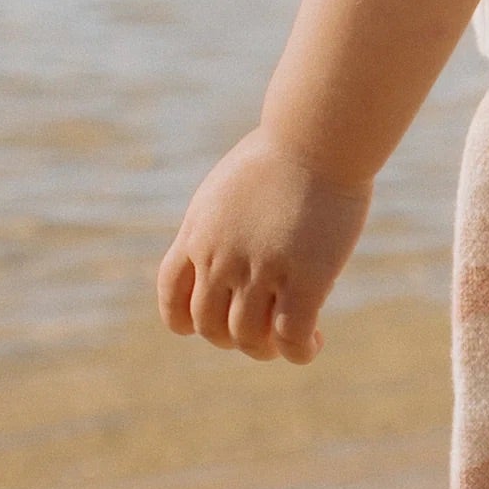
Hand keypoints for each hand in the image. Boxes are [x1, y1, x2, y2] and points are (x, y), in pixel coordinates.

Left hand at [156, 130, 371, 363]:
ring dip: (269, 350)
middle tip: (267, 330)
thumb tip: (233, 235)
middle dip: (236, 340)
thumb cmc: (284, 152)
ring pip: (249, 339)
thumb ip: (222, 220)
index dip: (190, 321)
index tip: (222, 316)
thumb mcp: (232, 186)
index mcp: (199, 234)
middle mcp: (221, 257)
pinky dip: (301, 352)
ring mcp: (260, 270)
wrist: (317, 137)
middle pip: (210, 328)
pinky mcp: (304, 279)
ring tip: (296, 338)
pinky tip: (316, 341)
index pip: (171, 298)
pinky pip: (292, 338)